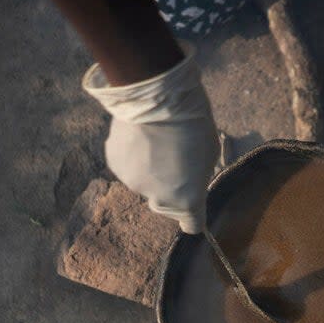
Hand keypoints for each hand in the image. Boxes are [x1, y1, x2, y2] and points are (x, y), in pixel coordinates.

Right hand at [83, 41, 218, 232]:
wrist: (157, 98)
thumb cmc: (193, 124)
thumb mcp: (208, 155)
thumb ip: (197, 177)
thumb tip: (187, 180)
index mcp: (187, 199)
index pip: (192, 225)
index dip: (195, 219)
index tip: (196, 213)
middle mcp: (157, 198)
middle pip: (165, 206)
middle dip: (172, 192)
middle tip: (177, 165)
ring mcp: (133, 183)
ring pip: (145, 184)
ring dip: (150, 171)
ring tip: (156, 143)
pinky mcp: (115, 165)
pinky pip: (128, 166)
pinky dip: (135, 156)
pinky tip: (141, 136)